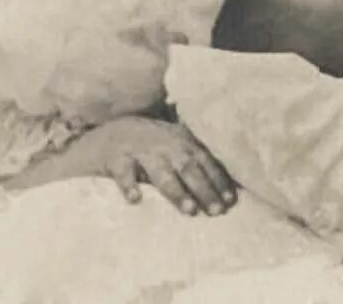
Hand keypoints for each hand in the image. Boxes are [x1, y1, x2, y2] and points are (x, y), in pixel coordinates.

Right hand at [64, 116, 235, 215]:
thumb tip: (223, 190)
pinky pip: (123, 173)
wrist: (111, 131)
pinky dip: (129, 185)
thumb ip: (193, 163)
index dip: (218, 180)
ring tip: (190, 209)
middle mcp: (164, 144)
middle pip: (188, 168)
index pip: (204, 161)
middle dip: (204, 189)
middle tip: (216, 211)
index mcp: (181, 141)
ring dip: (177, 191)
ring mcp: (140, 151)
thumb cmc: (151, 146)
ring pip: (161, 173)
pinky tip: (135, 199)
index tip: (230, 201)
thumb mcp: (174, 147)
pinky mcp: (116, 159)